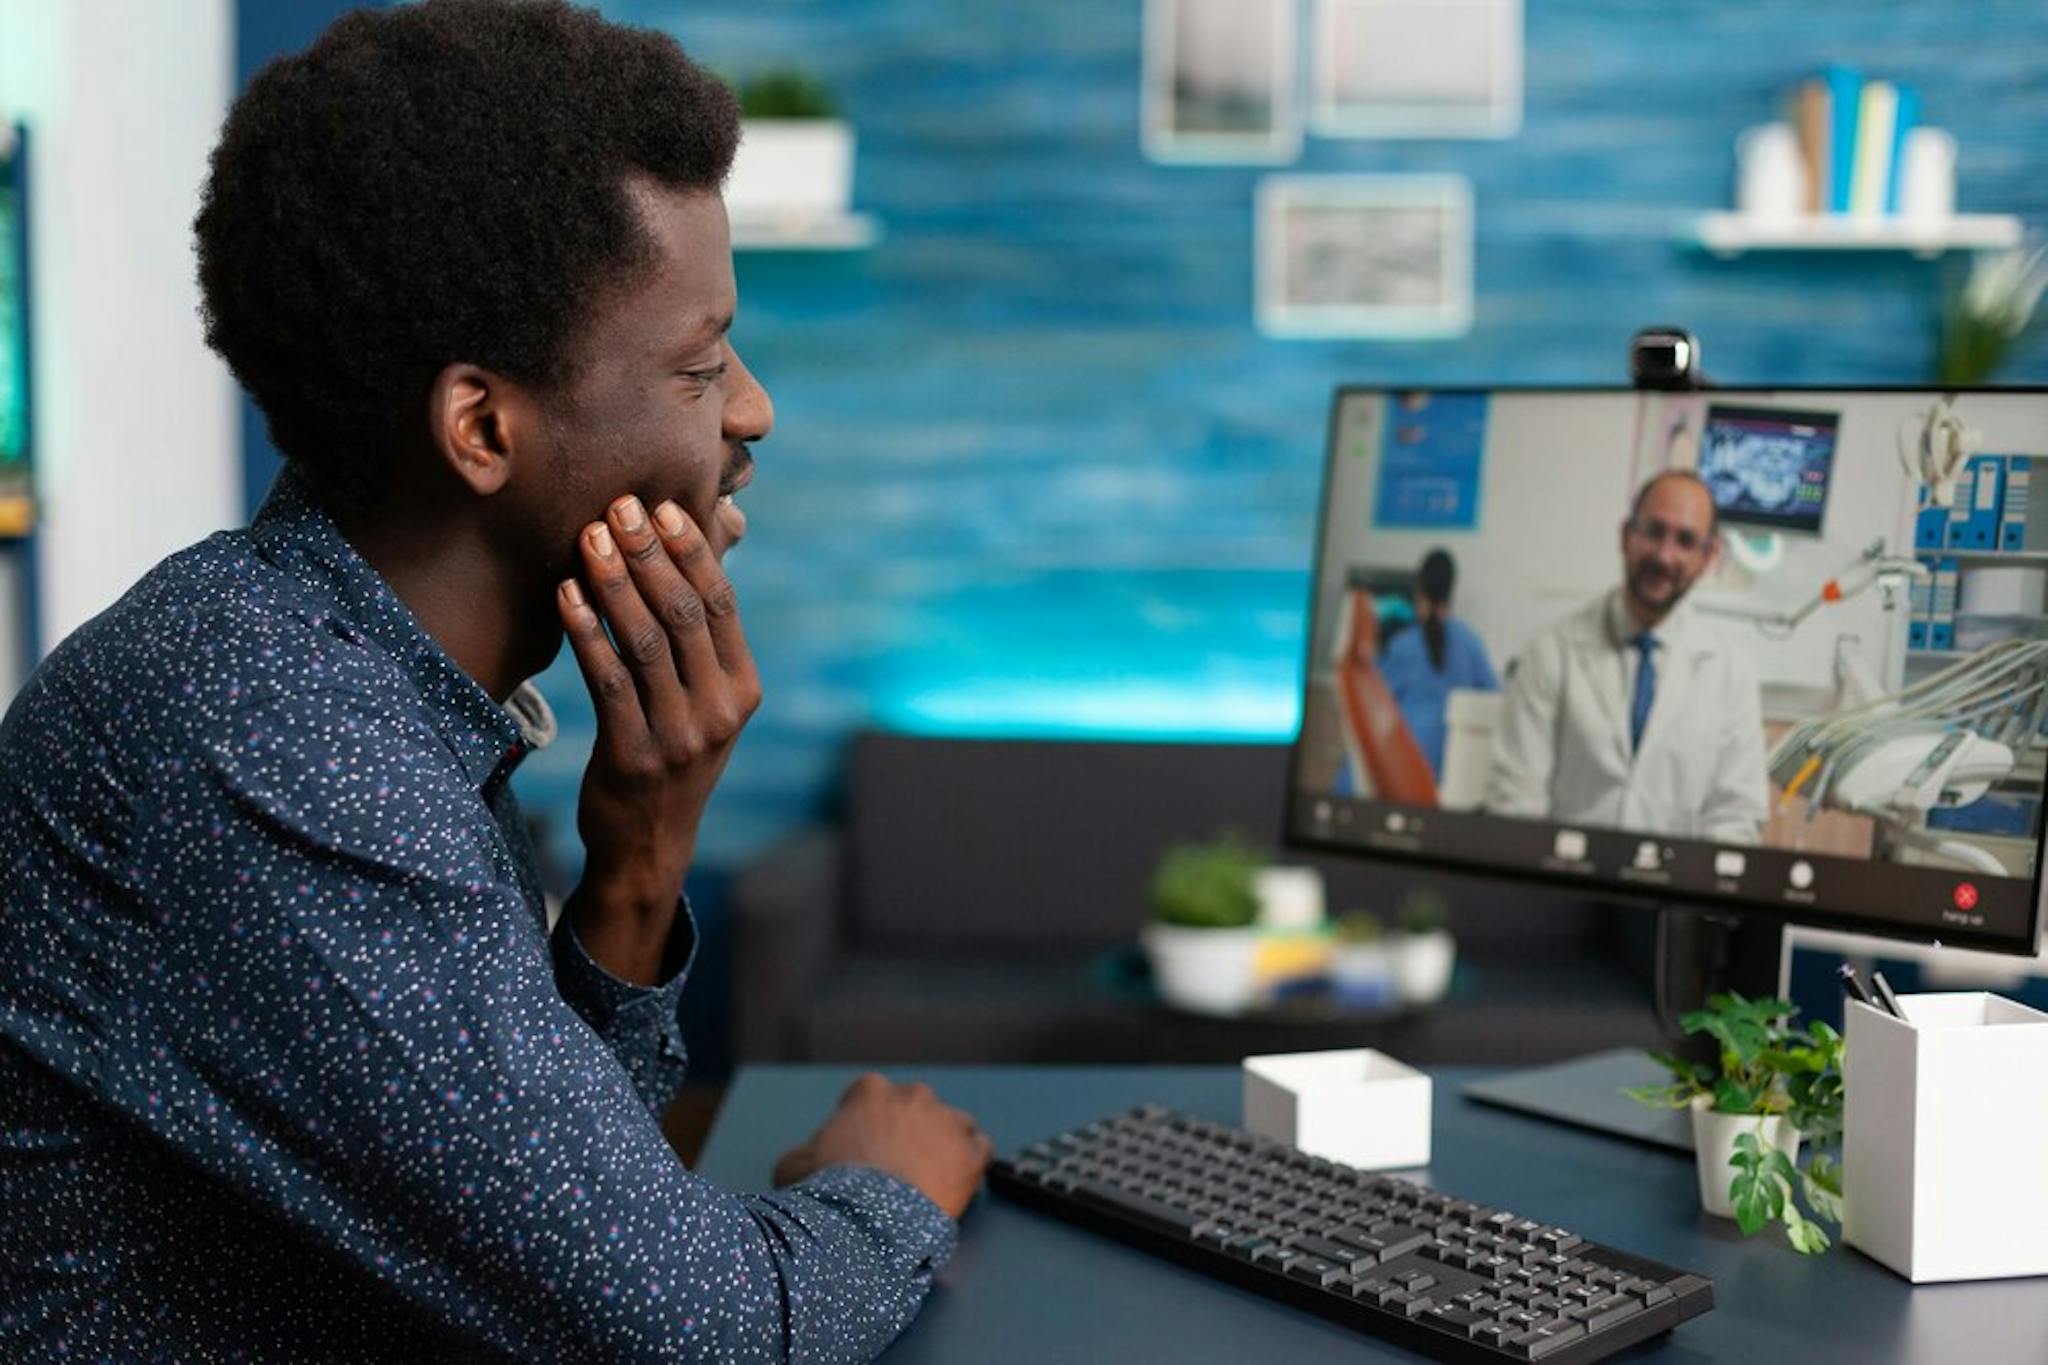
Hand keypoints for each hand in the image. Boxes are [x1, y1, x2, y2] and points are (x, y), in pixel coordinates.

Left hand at [557, 495, 760, 983]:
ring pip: (644, 641)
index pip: (720, 604)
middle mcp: (720, 711)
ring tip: (587, 536)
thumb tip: (681, 553)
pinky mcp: (634, 756)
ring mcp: (680, 736)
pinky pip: (608, 680)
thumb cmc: (671, 754)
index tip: (660, 506)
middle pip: (683, 614)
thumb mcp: (702, 703)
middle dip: (648, 554)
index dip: (690, 551)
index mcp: (744, 689)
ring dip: (613, 582)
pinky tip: (565, 594)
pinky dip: (586, 632)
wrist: (649, 845)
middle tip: (617, 507)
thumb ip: (697, 643)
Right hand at [772, 1073, 993, 1219]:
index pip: (872, 1096)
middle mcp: (913, 1096)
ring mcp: (947, 1122)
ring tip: (929, 1176)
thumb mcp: (792, 1165)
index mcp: (871, 1092)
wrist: (865, 1221)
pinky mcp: (971, 1153)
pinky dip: (970, 1163)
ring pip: (953, 1123)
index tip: (863, 1147)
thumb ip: (805, 1151)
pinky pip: (980, 1148)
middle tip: (895, 1167)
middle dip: (907, 1132)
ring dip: (942, 1143)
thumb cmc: (827, 1190)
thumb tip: (806, 1158)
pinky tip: (957, 1182)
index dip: (866, 1123)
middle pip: (915, 1108)